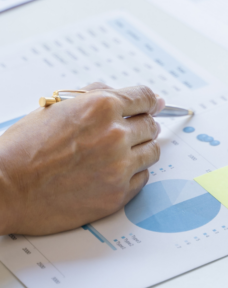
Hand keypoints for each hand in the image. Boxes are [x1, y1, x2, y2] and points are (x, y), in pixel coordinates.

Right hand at [0, 83, 164, 234]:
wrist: (5, 190)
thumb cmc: (25, 148)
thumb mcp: (57, 107)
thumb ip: (97, 95)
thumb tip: (131, 94)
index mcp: (102, 107)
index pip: (145, 98)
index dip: (148, 101)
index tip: (151, 105)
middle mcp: (115, 135)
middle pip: (151, 125)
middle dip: (141, 126)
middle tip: (125, 132)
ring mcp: (119, 166)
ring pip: (152, 151)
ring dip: (140, 149)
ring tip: (116, 153)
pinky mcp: (118, 194)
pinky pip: (143, 177)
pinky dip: (133, 173)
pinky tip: (111, 171)